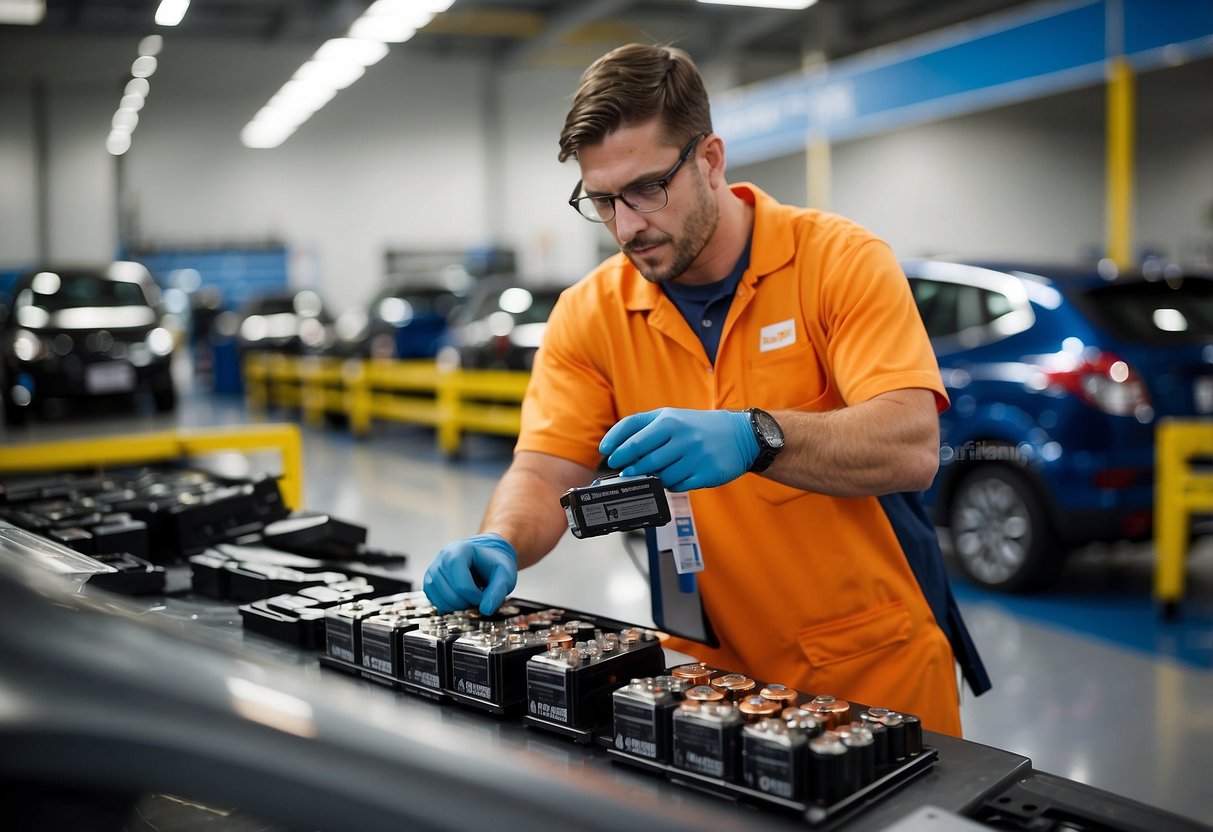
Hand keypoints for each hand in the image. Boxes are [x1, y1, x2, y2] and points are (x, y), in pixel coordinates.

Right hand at [422, 533, 517, 614]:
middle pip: (449, 593)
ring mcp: (434, 569)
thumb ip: (498, 591)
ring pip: (439, 599)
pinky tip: (461, 600)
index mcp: (460, 551)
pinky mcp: (430, 580)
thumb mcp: (505, 574)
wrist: (487, 555)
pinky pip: (434, 600)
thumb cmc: (495, 562)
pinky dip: (447, 606)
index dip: (475, 598)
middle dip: (466, 603)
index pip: (461, 584)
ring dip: (456, 607)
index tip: (485, 598)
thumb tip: (486, 610)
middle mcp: (442, 558)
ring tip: (470, 599)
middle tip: (479, 600)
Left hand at [599, 408, 757, 490]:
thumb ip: (643, 428)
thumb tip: (616, 449)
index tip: (607, 454)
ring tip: (653, 473)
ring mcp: (695, 456)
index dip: (616, 446)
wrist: (740, 435)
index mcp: (669, 420)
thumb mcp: (671, 417)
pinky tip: (674, 477)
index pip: (633, 435)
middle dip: (630, 468)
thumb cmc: (697, 426)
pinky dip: (671, 485)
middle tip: (625, 472)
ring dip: (652, 478)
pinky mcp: (706, 474)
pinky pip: (678, 486)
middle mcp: (682, 437)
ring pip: (660, 476)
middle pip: (644, 459)